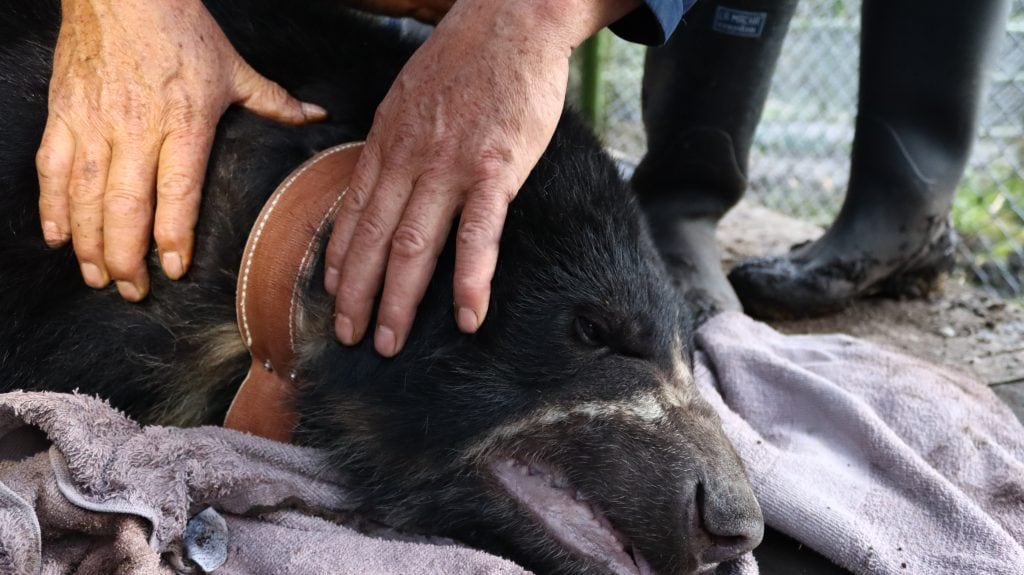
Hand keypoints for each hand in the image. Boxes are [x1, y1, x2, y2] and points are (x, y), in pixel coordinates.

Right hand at [37, 0, 325, 300]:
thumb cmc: (180, 27)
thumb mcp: (233, 66)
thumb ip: (273, 101)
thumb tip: (316, 118)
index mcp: (185, 121)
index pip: (177, 191)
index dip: (172, 235)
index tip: (172, 270)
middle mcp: (136, 127)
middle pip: (125, 205)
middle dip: (126, 257)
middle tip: (131, 291)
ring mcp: (94, 121)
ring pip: (83, 194)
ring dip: (88, 243)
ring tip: (96, 278)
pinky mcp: (64, 112)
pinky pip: (50, 168)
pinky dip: (51, 206)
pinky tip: (57, 238)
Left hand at [324, 0, 639, 355]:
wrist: (511, 19)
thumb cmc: (467, 58)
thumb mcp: (411, 96)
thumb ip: (398, 141)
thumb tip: (387, 175)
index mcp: (387, 140)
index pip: (354, 211)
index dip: (340, 258)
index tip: (333, 294)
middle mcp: (409, 158)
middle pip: (375, 238)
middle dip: (358, 294)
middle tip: (350, 338)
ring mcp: (451, 166)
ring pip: (415, 245)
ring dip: (398, 300)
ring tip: (388, 343)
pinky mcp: (496, 170)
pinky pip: (478, 234)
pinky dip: (471, 279)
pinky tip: (467, 317)